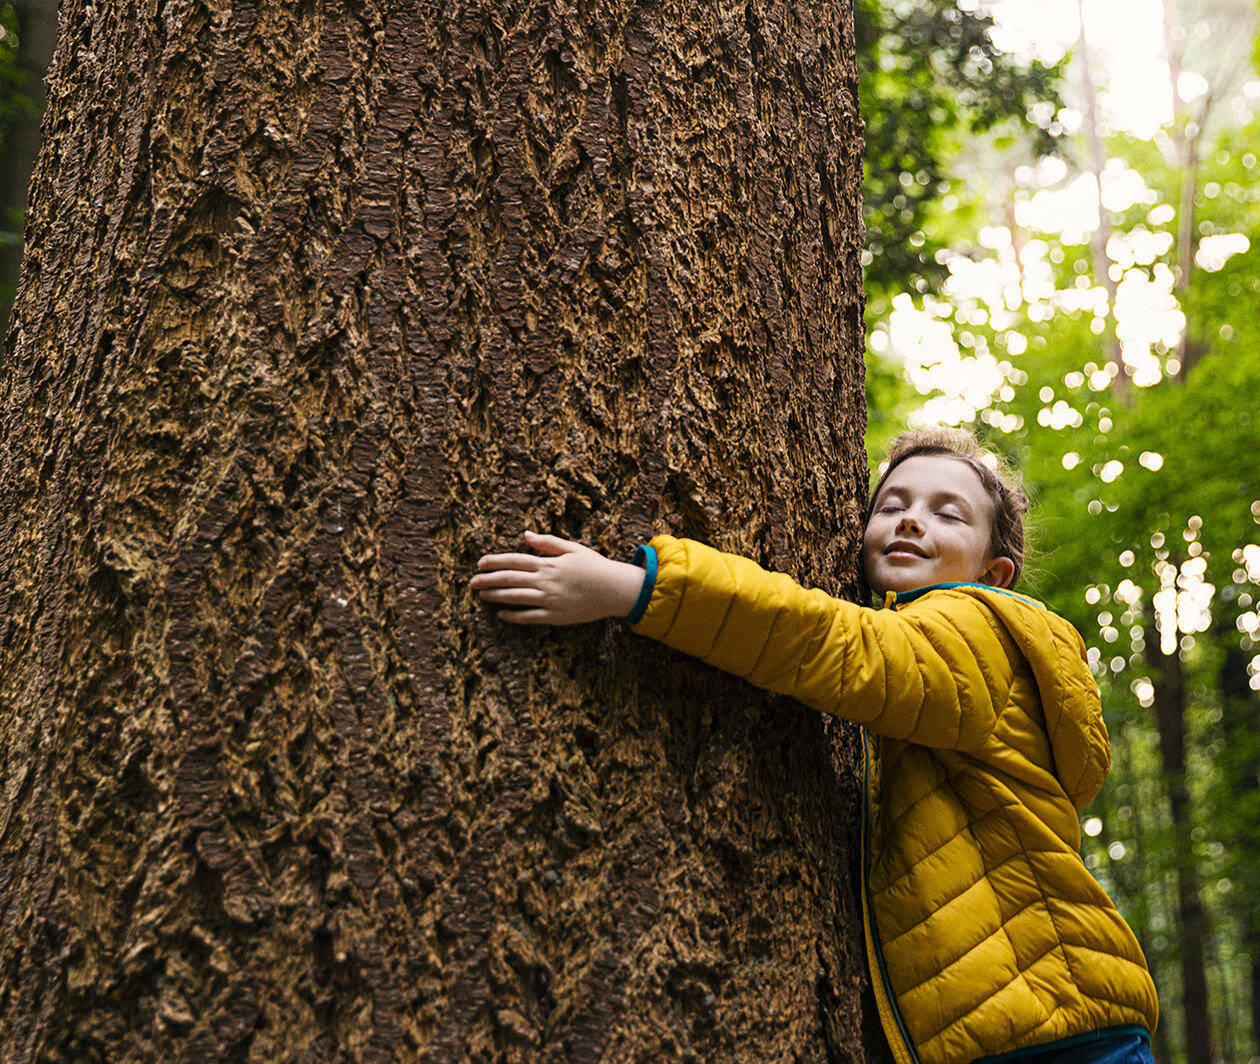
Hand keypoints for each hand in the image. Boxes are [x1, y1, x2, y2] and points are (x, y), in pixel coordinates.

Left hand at [471, 531, 645, 624]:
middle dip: (488, 580)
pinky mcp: (555, 616)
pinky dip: (513, 616)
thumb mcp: (573, 548)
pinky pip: (529, 617)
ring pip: (515, 598)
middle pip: (509, 579)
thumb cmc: (595, 566)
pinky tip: (502, 614)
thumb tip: (526, 534)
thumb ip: (548, 542)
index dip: (495, 561)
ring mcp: (549, 600)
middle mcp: (545, 581)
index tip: (480, 563)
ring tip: (481, 595)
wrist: (615, 589)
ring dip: (496, 596)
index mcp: (548, 563)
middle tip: (472, 582)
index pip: (514, 560)